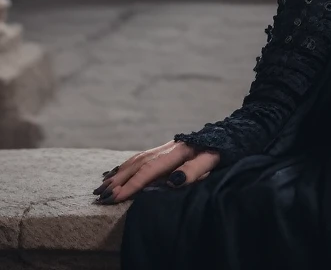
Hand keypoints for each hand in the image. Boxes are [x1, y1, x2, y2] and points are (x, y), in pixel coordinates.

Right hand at [93, 140, 219, 204]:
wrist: (229, 132)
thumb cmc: (221, 150)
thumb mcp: (212, 161)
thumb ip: (194, 171)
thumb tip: (171, 181)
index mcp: (178, 152)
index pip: (150, 170)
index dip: (132, 184)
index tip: (115, 197)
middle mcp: (168, 148)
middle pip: (138, 164)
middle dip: (118, 180)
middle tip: (100, 196)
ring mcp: (165, 147)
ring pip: (136, 159)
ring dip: (118, 173)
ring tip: (102, 186)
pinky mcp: (166, 148)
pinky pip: (141, 156)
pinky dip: (125, 165)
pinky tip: (115, 172)